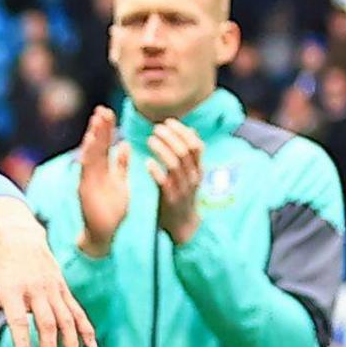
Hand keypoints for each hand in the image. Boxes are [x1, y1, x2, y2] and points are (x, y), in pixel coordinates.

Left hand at [0, 204, 97, 346]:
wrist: (20, 238)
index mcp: (11, 290)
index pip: (18, 319)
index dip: (22, 338)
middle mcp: (35, 289)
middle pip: (46, 322)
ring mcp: (52, 288)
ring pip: (66, 318)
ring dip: (71, 343)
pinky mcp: (63, 288)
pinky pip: (77, 311)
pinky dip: (85, 328)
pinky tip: (91, 346)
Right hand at [72, 106, 131, 257]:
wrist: (102, 233)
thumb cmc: (112, 211)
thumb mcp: (120, 183)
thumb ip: (121, 165)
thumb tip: (125, 145)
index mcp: (102, 171)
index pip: (103, 146)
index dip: (106, 130)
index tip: (108, 113)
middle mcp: (92, 173)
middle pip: (95, 147)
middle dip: (99, 128)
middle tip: (102, 109)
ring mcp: (87, 180)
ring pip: (90, 155)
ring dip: (93, 137)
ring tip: (97, 120)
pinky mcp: (85, 189)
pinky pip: (87, 169)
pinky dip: (88, 155)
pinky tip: (91, 141)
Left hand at [148, 120, 204, 244]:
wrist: (182, 225)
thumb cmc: (182, 194)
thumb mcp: (190, 173)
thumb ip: (189, 154)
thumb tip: (191, 130)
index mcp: (198, 169)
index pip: (196, 145)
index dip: (183, 132)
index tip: (169, 122)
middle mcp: (193, 176)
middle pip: (186, 151)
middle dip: (172, 137)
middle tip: (156, 128)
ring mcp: (183, 188)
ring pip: (175, 164)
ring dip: (163, 149)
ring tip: (150, 139)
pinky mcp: (170, 199)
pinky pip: (164, 183)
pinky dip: (156, 171)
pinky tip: (147, 162)